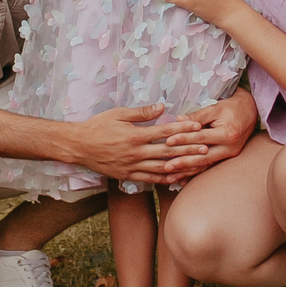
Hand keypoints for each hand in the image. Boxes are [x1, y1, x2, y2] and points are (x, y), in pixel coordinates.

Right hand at [70, 103, 207, 182]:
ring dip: (182, 166)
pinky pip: (151, 179)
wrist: (78, 146)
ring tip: (197, 165)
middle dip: (188, 149)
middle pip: (167, 151)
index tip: (197, 126)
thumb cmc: (98, 126)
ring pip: (162, 168)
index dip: (182, 128)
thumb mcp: (118, 114)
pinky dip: (166, 179)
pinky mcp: (128, 176)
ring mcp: (132, 167)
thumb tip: (163, 107)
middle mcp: (135, 153)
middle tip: (206, 148)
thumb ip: (141, 112)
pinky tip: (178, 177)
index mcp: (134, 135)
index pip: (164, 131)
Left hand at [161, 88, 257, 180]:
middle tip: (165, 167)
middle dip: (183, 163)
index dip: (183, 139)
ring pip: (204, 166)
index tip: (168, 141)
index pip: (201, 138)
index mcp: (227, 133)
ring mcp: (229, 155)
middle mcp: (230, 148)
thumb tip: (177, 120)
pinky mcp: (227, 158)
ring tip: (170, 178)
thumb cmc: (232, 107)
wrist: (252, 111)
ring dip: (187, 172)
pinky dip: (195, 174)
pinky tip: (183, 180)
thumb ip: (197, 116)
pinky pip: (209, 167)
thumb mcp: (215, 108)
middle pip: (202, 157)